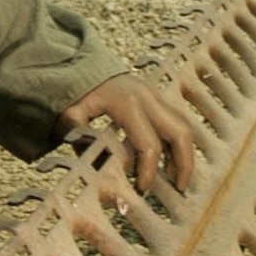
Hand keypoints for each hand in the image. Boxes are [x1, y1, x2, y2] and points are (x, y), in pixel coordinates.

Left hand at [60, 73, 194, 194]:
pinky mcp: (160, 99)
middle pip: (180, 133)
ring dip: (185, 155)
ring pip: (184, 127)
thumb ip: (80, 138)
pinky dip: (178, 144)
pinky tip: (170, 164)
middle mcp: (149, 99)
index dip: (148, 171)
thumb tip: (96, 166)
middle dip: (184, 164)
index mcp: (128, 104)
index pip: (149, 144)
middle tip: (178, 188)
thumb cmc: (79, 93)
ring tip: (176, 180)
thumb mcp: (71, 114)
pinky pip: (177, 123)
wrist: (87, 65)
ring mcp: (158, 97)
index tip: (140, 189)